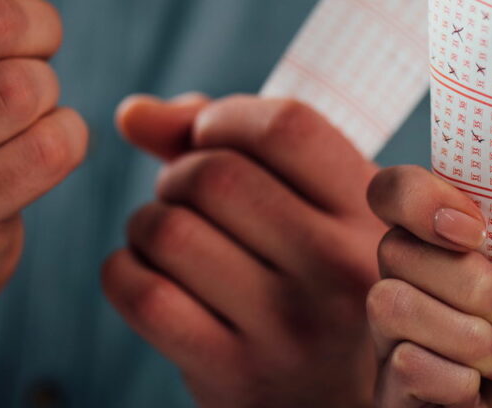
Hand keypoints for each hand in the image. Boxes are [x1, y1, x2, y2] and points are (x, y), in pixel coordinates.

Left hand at [102, 95, 385, 407]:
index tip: (210, 137)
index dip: (225, 118)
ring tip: (167, 236)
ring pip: (169, 230)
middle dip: (177, 174)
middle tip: (184, 197)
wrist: (331, 399)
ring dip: (146, 222)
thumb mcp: (314, 205)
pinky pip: (143, 294)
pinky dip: (123, 270)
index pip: (285, 127)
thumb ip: (233, 142)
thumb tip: (133, 113)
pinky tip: (148, 273)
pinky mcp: (234, 373)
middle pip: (215, 175)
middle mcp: (339, 269)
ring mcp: (288, 326)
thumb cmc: (312, 280)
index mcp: (368, 214)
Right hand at [367, 166, 491, 407]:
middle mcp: (408, 286)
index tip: (471, 230)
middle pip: (396, 251)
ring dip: (466, 335)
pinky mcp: (391, 388)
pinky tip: (477, 392)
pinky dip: (456, 380)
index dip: (419, 198)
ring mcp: (394, 338)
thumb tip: (465, 205)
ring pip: (393, 305)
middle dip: (471, 285)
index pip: (394, 194)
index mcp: (441, 249)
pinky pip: (404, 363)